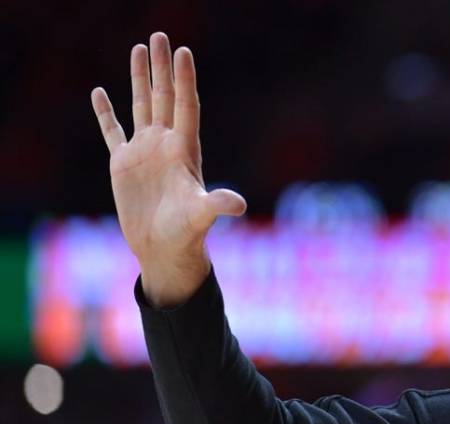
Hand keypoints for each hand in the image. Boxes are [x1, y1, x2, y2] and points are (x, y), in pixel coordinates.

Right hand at [90, 32, 246, 306]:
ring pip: (141, 106)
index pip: (185, 106)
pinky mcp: (124, 165)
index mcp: (184, 151)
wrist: (166, 250)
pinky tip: (100, 91)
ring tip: (139, 49)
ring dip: (140, 78)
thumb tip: (238, 205)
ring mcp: (144, 153)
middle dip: (162, 67)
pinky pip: (112, 131)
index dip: (184, 80)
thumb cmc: (187, 234)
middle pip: (164, 97)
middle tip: (160, 36)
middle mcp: (166, 145)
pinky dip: (105, 113)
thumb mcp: (201, 216)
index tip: (184, 52)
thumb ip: (218, 205)